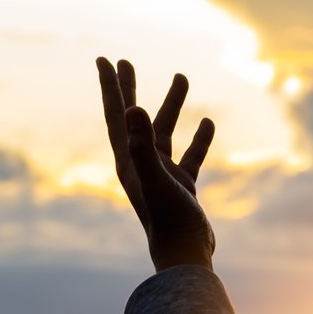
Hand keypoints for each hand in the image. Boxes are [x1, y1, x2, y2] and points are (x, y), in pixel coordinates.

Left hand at [96, 57, 215, 271]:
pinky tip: (207, 122)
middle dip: (128, 89)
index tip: (105, 59)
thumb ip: (142, 144)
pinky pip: (191, 154)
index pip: (116, 114)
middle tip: (125, 62)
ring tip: (182, 77)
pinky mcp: (182, 185)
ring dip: (172, 105)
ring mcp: (162, 174)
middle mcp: (140, 163)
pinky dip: (199, 138)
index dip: (111, 86)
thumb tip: (133, 109)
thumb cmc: (168, 219)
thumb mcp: (156, 177)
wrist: (184, 254)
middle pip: (132, 118)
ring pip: (165, 131)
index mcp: (128, 159)